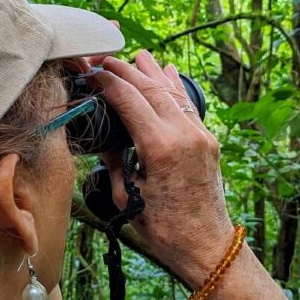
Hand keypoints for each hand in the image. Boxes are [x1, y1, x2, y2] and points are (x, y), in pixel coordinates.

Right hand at [94, 51, 234, 286]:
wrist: (204, 245)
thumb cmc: (163, 228)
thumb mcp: (127, 195)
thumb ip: (114, 159)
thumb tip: (104, 136)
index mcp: (160, 146)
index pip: (128, 99)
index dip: (107, 82)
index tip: (92, 71)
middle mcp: (183, 134)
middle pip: (150, 89)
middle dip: (127, 71)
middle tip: (106, 58)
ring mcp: (199, 135)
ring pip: (172, 93)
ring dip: (153, 73)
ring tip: (138, 55)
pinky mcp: (208, 141)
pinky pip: (188, 106)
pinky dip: (175, 88)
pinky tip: (167, 72)